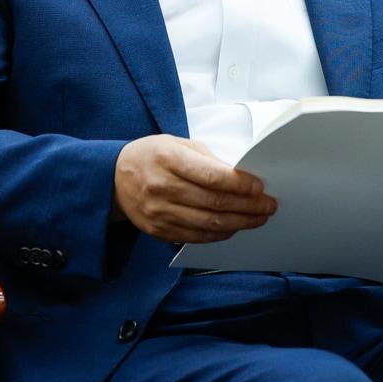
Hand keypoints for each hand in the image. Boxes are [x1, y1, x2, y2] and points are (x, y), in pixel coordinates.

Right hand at [112, 135, 275, 242]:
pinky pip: (195, 237)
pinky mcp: (158, 230)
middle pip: (214, 203)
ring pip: (208, 224)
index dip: (241, 185)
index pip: (213, 177)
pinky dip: (219, 234)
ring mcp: (159, 212)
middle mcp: (162, 188)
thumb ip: (208, 160)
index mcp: (168, 160)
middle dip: (248, 206)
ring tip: (258, 219)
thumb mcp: (178, 144)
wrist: (114, 177)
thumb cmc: (152, 155)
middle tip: (268, 206)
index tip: (260, 187)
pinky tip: (234, 227)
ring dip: (239, 223)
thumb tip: (241, 177)